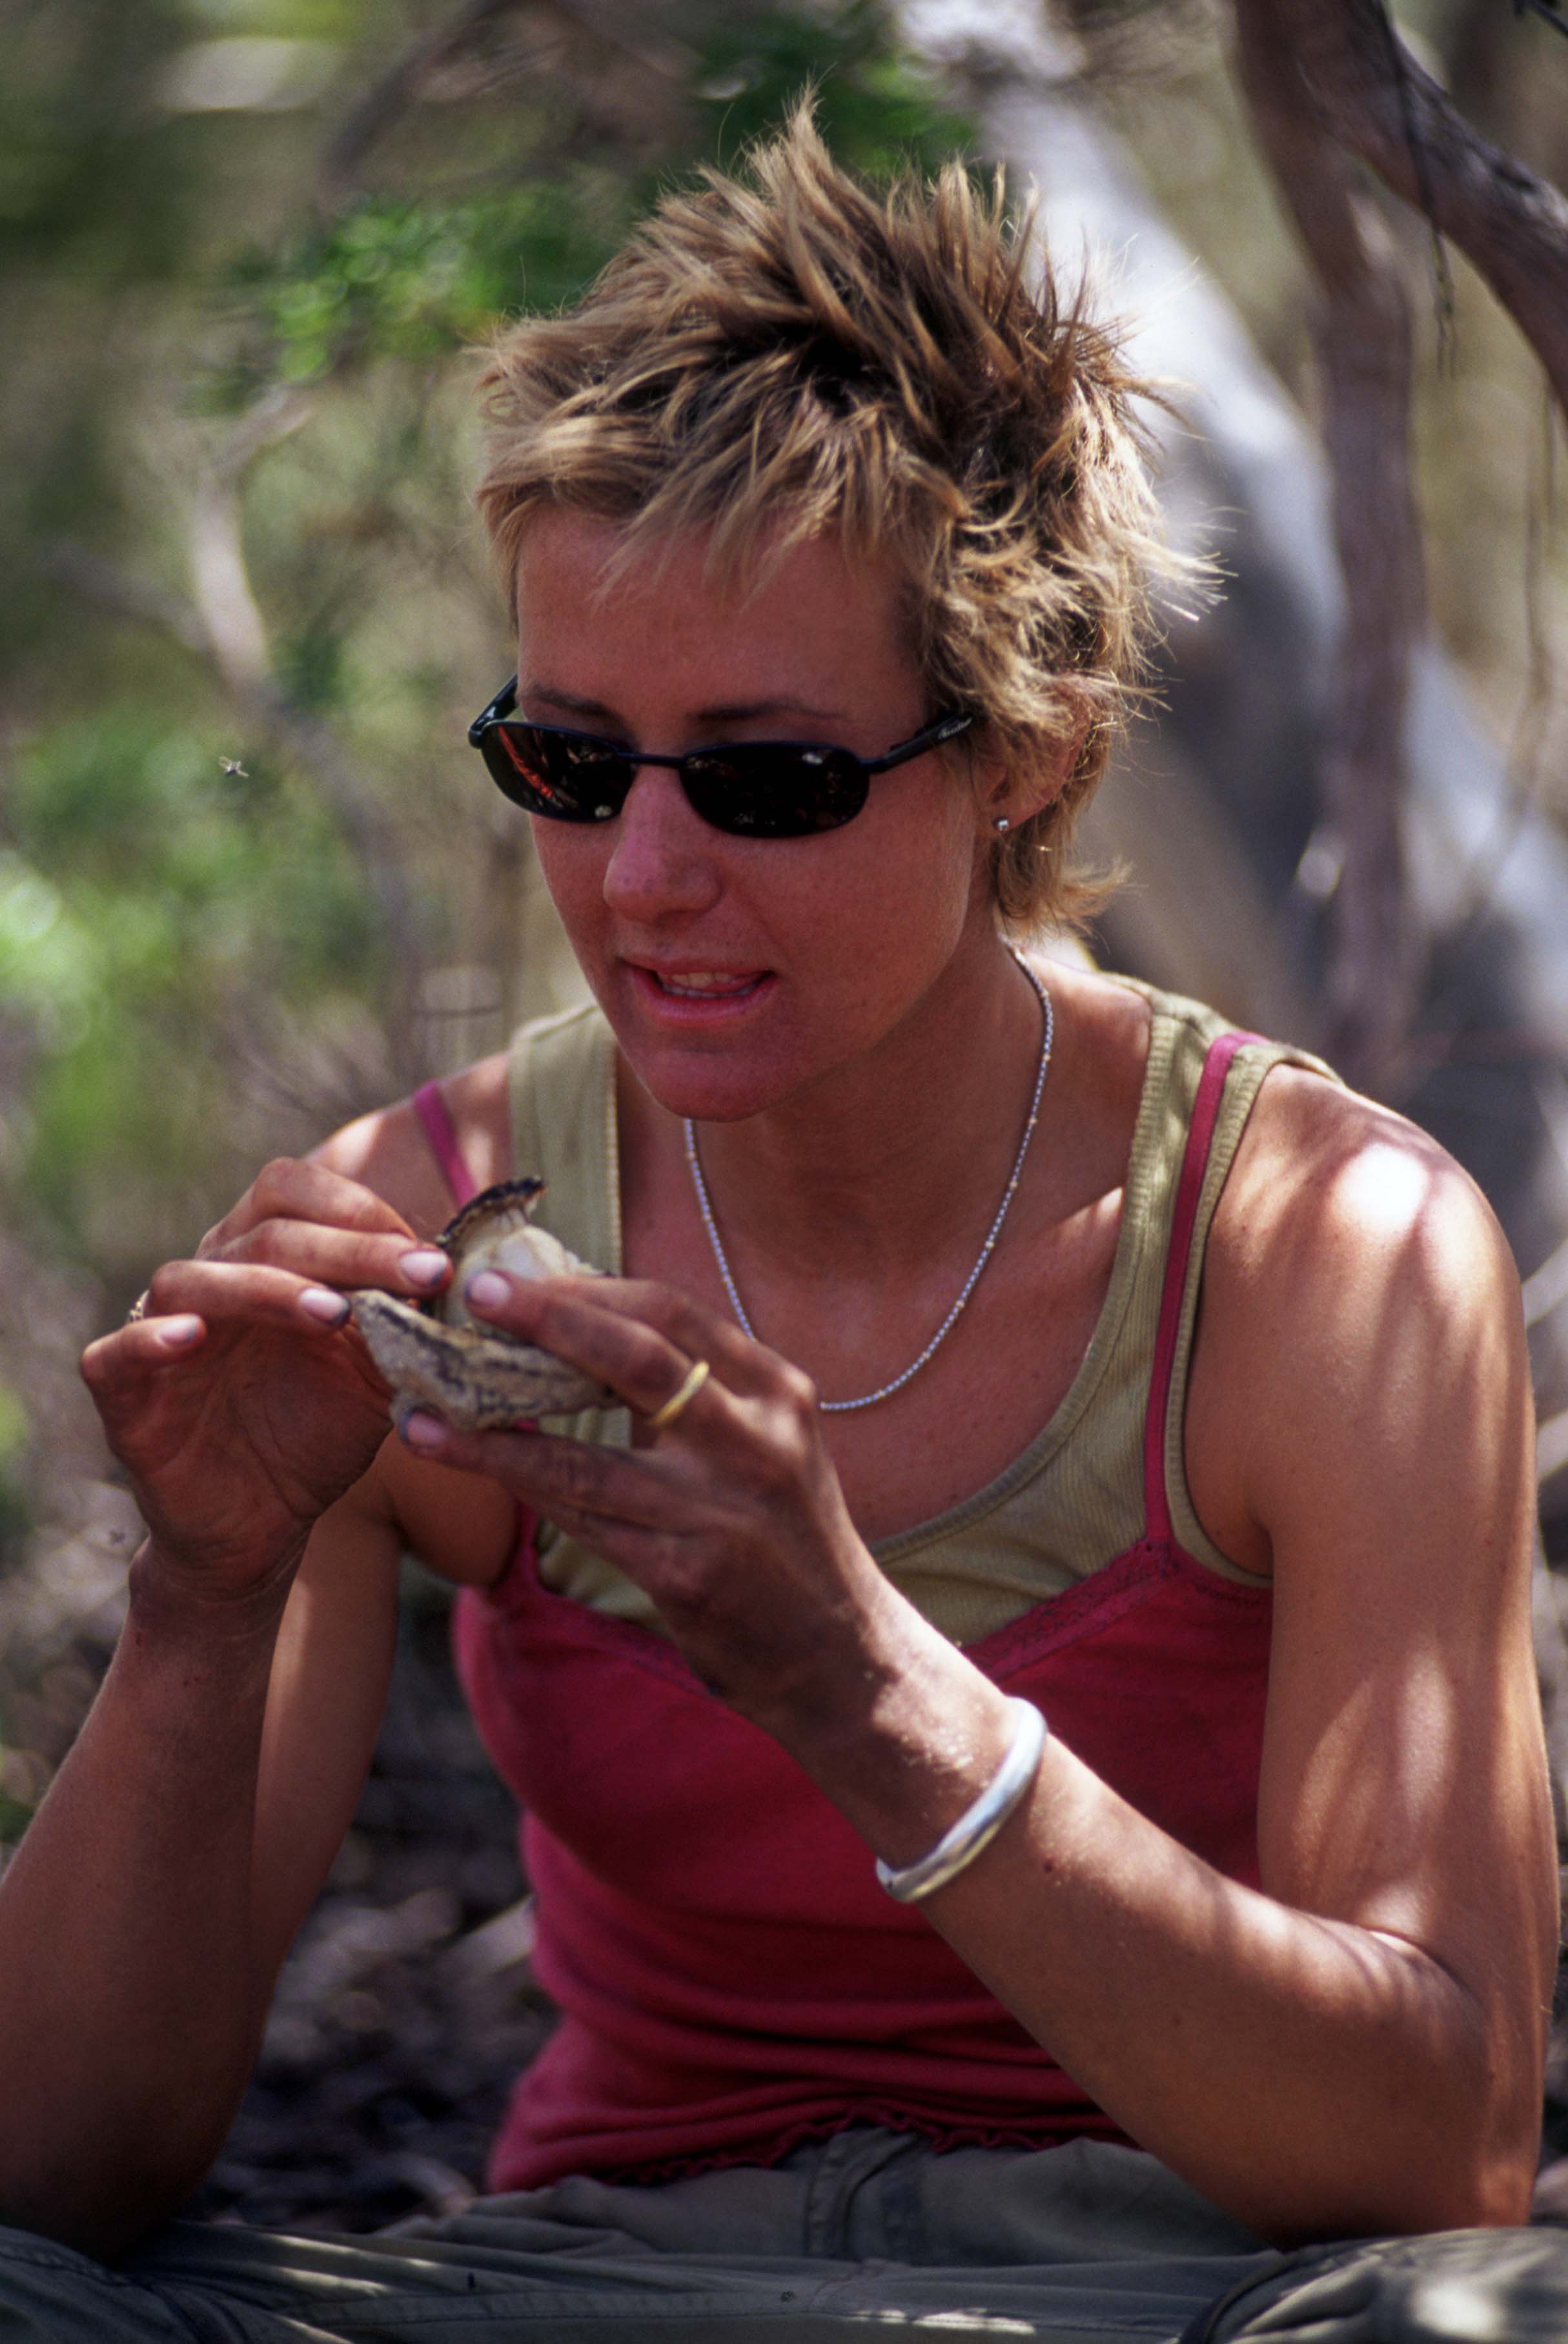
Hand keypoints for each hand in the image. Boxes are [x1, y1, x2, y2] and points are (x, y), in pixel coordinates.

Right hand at [81, 1159, 454, 1601]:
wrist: (262, 1524)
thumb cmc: (317, 1431)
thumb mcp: (374, 1374)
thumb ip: (403, 1322)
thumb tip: (458, 1275)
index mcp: (263, 1257)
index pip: (296, 1193)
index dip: (362, 1211)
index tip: (429, 1259)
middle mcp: (210, 1278)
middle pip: (265, 1230)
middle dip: (350, 1248)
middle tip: (420, 1274)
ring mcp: (158, 1329)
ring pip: (192, 1278)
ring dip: (267, 1287)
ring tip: (333, 1313)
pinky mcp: (122, 1392)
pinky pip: (117, 1351)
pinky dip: (152, 1339)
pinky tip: (194, 1339)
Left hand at [396, 1270, 894, 1732]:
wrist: (842, 1654)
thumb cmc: (783, 1538)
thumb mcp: (765, 1444)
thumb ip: (697, 1391)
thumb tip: (583, 1323)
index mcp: (777, 1391)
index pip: (674, 1311)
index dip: (588, 1287)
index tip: (518, 1277)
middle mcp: (758, 1441)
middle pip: (641, 1356)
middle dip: (552, 1319)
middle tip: (476, 1297)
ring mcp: (724, 1510)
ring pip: (590, 1456)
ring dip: (495, 1433)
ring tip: (423, 1409)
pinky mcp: (690, 1575)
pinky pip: (585, 1522)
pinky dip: (524, 1490)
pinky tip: (471, 1467)